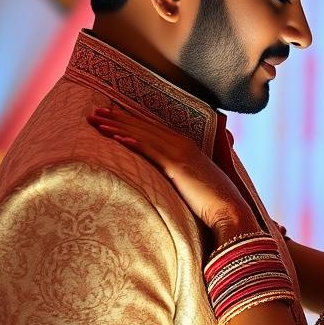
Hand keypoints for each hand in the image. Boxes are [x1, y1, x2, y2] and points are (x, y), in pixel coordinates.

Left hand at [88, 107, 257, 238]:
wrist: (230, 212)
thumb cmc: (212, 202)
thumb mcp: (191, 182)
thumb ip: (176, 173)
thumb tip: (161, 177)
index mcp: (185, 145)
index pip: (152, 128)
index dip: (129, 119)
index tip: (109, 115)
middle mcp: (182, 143)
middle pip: (144, 126)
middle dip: (117, 118)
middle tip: (94, 112)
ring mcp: (180, 153)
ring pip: (143, 135)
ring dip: (118, 127)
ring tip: (96, 122)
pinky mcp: (177, 167)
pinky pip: (151, 151)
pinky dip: (134, 143)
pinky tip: (116, 138)